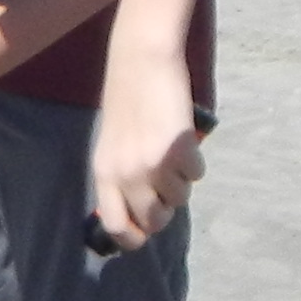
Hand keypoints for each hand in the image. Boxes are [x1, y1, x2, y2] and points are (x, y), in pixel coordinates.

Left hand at [89, 59, 205, 254]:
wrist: (142, 62)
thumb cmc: (128, 102)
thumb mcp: (113, 145)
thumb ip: (121, 177)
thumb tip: (141, 214)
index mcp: (104, 172)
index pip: (115, 226)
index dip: (132, 238)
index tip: (144, 234)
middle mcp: (125, 174)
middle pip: (154, 220)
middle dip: (165, 208)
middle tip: (166, 183)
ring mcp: (152, 165)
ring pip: (180, 198)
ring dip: (181, 180)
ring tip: (171, 150)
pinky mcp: (178, 152)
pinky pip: (197, 174)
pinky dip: (194, 161)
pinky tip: (182, 138)